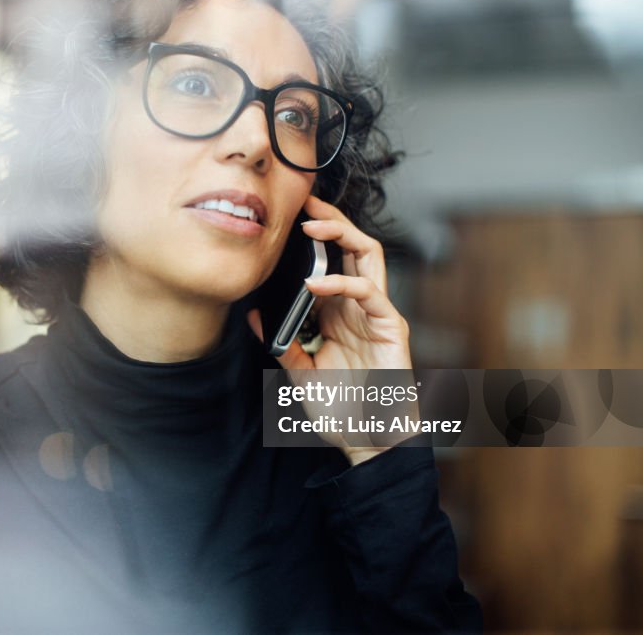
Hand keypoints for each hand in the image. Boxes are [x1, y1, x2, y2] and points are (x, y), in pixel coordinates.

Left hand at [248, 195, 413, 464]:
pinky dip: (341, 283)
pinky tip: (314, 284)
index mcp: (338, 311)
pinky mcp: (390, 327)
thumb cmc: (342, 410)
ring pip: (368, 255)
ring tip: (312, 227)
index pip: (330, 259)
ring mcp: (377, 313)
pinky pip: (370, 293)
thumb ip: (280, 344)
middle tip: (304, 201)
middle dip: (330, 218)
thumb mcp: (298, 374)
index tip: (285, 217)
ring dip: (341, 234)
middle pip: (352, 245)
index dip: (313, 235)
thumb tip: (252, 316)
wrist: (369, 440)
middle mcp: (359, 305)